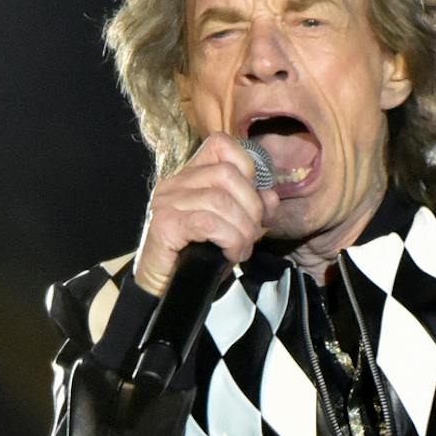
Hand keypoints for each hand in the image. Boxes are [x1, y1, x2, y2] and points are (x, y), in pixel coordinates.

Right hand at [133, 132, 279, 297]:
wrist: (164, 291)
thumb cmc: (196, 258)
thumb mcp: (231, 229)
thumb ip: (251, 209)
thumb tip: (271, 197)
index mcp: (190, 176)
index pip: (221, 145)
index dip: (248, 168)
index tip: (253, 202)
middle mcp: (175, 183)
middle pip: (227, 174)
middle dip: (251, 207)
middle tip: (251, 235)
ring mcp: (167, 202)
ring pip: (220, 200)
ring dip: (241, 229)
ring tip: (240, 249)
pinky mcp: (164, 225)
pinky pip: (207, 222)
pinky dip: (228, 239)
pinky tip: (230, 254)